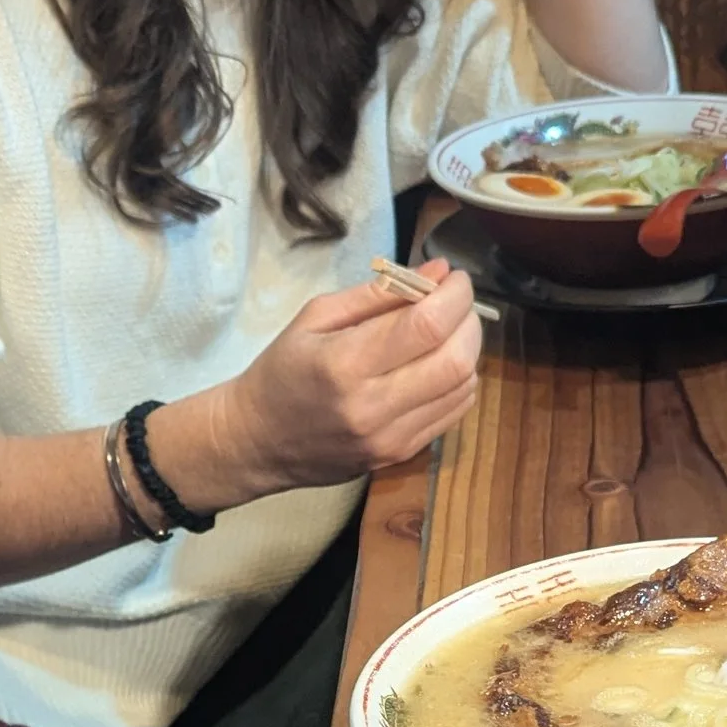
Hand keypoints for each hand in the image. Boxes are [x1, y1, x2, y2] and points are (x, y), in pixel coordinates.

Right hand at [191, 263, 479, 503]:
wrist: (258, 441)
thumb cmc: (282, 370)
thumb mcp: (316, 317)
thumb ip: (379, 293)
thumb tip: (438, 272)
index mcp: (344, 363)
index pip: (426, 326)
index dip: (454, 296)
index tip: (454, 278)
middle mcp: (373, 406)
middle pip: (455, 360)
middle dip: (468, 320)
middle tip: (454, 303)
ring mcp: (391, 437)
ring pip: (463, 387)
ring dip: (468, 349)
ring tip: (446, 331)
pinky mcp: (401, 454)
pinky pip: (454, 412)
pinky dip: (459, 380)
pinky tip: (438, 364)